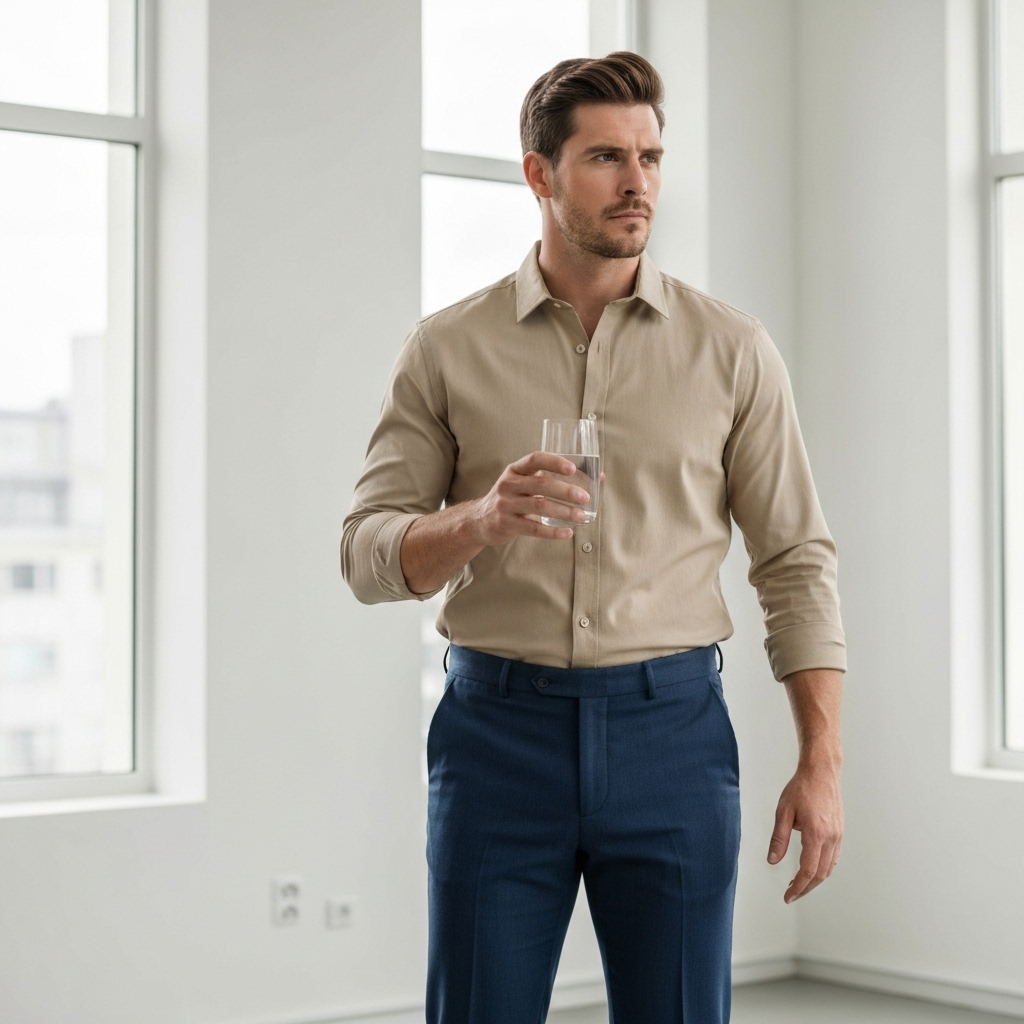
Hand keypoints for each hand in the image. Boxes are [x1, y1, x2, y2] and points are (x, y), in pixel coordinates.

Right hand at [469, 451, 589, 546]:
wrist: (480, 520)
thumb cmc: (512, 498)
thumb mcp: (523, 483)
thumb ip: (552, 478)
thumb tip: (599, 477)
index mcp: (515, 470)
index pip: (535, 459)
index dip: (555, 462)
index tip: (573, 468)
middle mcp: (508, 484)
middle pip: (541, 484)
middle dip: (566, 491)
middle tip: (585, 497)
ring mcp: (506, 505)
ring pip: (539, 507)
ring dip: (563, 512)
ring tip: (581, 517)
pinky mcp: (506, 524)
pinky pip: (533, 528)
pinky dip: (552, 532)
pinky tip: (567, 533)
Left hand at [768, 760, 843, 902]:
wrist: (821, 771)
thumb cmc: (802, 787)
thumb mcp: (783, 811)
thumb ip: (779, 838)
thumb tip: (772, 860)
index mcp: (816, 834)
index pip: (808, 870)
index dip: (798, 887)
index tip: (788, 896)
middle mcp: (831, 838)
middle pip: (821, 874)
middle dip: (806, 887)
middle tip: (792, 894)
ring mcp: (838, 835)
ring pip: (829, 867)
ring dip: (816, 879)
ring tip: (800, 884)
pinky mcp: (840, 831)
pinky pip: (834, 857)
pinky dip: (824, 868)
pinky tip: (814, 868)